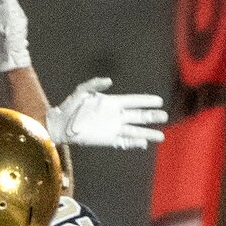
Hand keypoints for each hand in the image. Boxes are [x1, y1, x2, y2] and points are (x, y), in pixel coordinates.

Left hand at [45, 77, 167, 150]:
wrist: (61, 125)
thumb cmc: (70, 106)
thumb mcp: (82, 91)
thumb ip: (94, 84)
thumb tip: (110, 81)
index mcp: (112, 102)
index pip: (134, 101)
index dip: (146, 101)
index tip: (159, 101)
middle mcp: (116, 116)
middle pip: (138, 116)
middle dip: (152, 117)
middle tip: (164, 116)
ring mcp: (113, 128)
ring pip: (135, 131)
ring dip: (147, 133)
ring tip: (160, 136)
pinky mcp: (108, 140)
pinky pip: (124, 142)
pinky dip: (133, 144)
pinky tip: (143, 144)